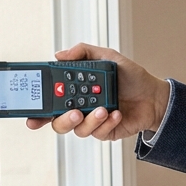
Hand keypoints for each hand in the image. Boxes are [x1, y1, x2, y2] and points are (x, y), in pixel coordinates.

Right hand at [25, 43, 170, 141]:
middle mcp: (79, 107)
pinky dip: (106, 123)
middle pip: (57, 121)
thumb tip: (59, 54)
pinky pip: (97, 133)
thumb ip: (83, 52)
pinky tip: (115, 113)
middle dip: (61, 119)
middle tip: (74, 111)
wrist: (154, 95)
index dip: (37, 110)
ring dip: (88, 120)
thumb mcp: (107, 56)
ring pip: (77, 129)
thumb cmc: (130, 76)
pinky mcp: (104, 132)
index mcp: (74, 91)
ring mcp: (91, 121)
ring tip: (102, 109)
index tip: (32, 115)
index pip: (50, 101)